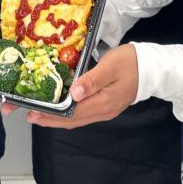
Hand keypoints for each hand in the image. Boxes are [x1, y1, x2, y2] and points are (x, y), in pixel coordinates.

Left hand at [23, 44, 139, 128]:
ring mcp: (105, 110)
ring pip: (77, 119)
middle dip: (50, 119)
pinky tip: (61, 106)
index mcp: (102, 103)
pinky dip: (69, 113)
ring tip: (41, 112)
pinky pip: (83, 113)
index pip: (72, 114)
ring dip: (58, 117)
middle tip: (30, 115)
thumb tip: (74, 94)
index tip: (33, 113)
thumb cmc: (130, 62)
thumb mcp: (110, 66)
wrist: (152, 67)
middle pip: (72, 121)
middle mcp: (103, 112)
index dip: (51, 116)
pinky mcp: (106, 105)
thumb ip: (91, 80)